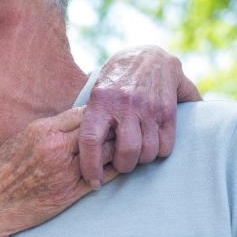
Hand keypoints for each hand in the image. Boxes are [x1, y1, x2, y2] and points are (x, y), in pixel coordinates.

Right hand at [0, 106, 116, 236]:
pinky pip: (102, 178)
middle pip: (99, 130)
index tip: (104, 117)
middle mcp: (56, 149)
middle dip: (112, 129)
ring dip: (117, 150)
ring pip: (106, 153)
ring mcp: (65, 172)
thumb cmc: (1, 172)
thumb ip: (48, 130)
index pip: (83, 113)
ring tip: (124, 148)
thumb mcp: (21, 140)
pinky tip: (118, 168)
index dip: (97, 114)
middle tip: (122, 130)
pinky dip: (113, 171)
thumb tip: (72, 122)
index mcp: (43, 131)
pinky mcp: (70, 194)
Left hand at [79, 45, 201, 187]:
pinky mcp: (168, 110)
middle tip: (120, 165)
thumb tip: (68, 150)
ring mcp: (148, 107)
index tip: (92, 181)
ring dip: (142, 160)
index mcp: (100, 101)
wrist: (148, 55)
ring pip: (148, 152)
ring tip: (137, 154)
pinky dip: (160, 152)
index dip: (90, 166)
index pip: (90, 140)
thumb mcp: (96, 92)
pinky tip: (153, 145)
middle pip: (125, 152)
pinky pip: (166, 145)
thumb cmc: (115, 80)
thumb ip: (88, 118)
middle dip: (123, 167)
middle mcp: (125, 105)